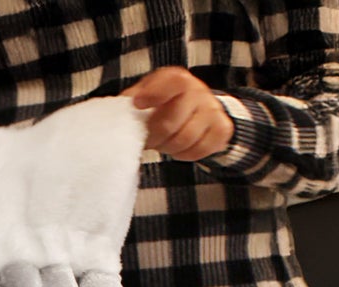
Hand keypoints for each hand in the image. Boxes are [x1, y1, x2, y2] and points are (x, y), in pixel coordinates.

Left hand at [120, 67, 234, 162]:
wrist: (198, 109)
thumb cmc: (163, 106)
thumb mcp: (145, 97)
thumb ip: (132, 102)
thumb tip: (116, 115)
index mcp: (177, 79)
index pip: (172, 82)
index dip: (155, 93)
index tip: (138, 104)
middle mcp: (198, 91)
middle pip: (172, 121)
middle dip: (155, 135)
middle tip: (148, 139)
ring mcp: (212, 109)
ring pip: (186, 139)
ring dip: (169, 147)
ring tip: (164, 142)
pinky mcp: (222, 129)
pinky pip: (200, 150)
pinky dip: (185, 154)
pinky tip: (179, 147)